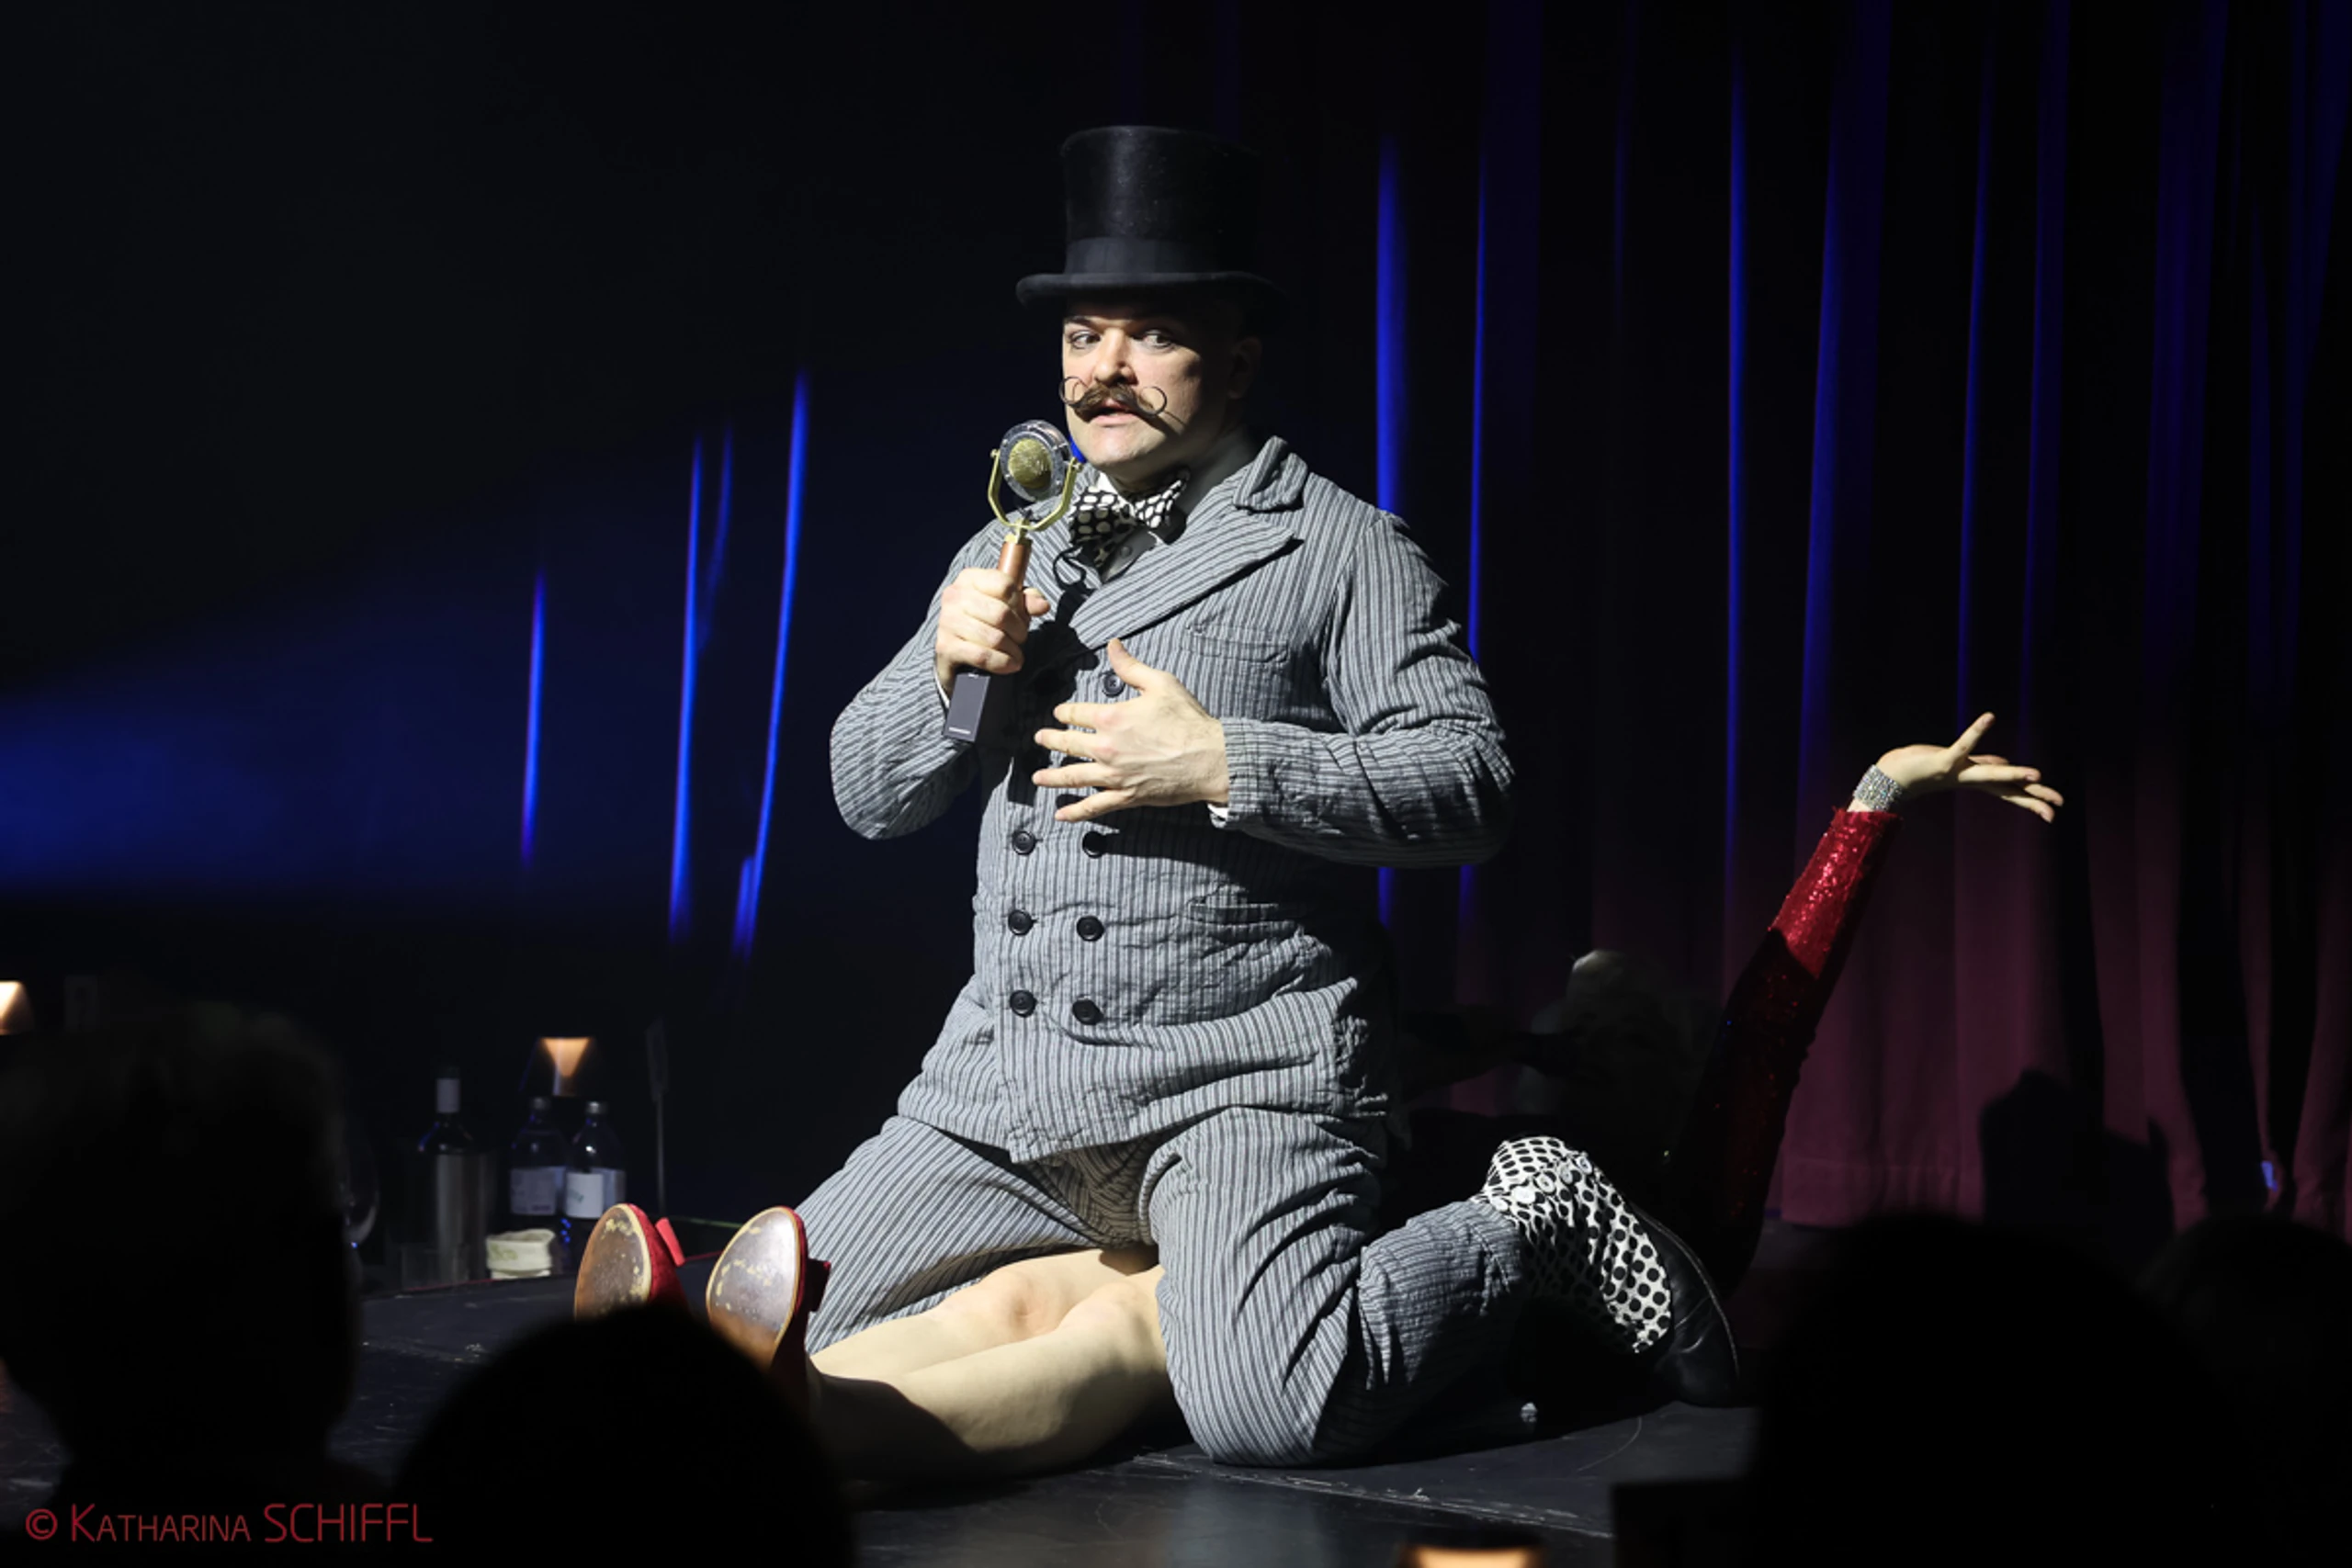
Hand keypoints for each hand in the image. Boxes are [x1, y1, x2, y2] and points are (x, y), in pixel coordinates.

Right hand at [935, 569, 1051, 689]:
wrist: (955, 652)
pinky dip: (1002, 663)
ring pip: (994, 637)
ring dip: (1012, 649)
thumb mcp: (1006, 605)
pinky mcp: (945, 647)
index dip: (1020, 604)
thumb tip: (1042, 605)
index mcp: (969, 579)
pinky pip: (983, 656)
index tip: (1020, 616)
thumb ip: (1026, 601)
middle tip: (1020, 638)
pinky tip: (1009, 664)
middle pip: (1002, 613)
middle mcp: (954, 596)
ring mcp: (947, 621)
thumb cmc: (983, 622)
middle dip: (1019, 630)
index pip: (1005, 585)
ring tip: (1015, 653)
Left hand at [1032, 639, 1229, 821]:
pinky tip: (1061, 814)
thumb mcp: (1161, 683)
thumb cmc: (1188, 720)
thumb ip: (1131, 666)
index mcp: (1111, 718)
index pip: (1075, 713)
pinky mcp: (1125, 796)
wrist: (1210, 759)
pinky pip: (1095, 806)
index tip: (1059, 713)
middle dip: (1050, 740)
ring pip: (1073, 776)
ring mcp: (1114, 775)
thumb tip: (1112, 645)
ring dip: (1052, 776)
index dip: (1064, 712)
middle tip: (1039, 739)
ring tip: (1038, 777)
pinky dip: (1076, 812)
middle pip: (1067, 744)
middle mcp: (1106, 748)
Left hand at [1863, 713, 2064, 822]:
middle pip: (2009, 788)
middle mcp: (1971, 779)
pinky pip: (1963, 744)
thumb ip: (1984, 764)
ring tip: (2038, 774)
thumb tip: (2005, 763)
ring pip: (1991, 773)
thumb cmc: (1927, 768)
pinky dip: (1976, 731)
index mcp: (1978, 782)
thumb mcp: (1962, 766)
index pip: (2011, 792)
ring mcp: (1958, 771)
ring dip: (2014, 773)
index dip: (2032, 801)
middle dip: (2033, 796)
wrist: (1892, 776)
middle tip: (2058, 805)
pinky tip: (1990, 717)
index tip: (2055, 813)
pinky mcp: (1943, 760)